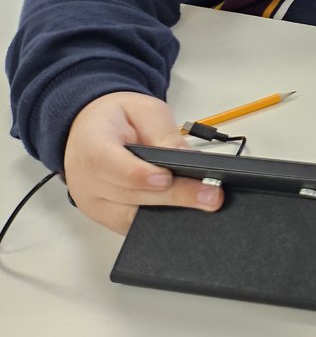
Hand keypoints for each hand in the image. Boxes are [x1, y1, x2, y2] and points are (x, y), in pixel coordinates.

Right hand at [62, 91, 223, 233]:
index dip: (138, 175)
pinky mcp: (105, 217)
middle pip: (128, 195)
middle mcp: (85, 179)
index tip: (167, 179)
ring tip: (205, 203)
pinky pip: (132, 225)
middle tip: (210, 195)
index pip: (108, 164)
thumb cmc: (118, 118)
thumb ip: (164, 133)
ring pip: (131, 217)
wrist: (93, 129)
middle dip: (172, 196)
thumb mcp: (145, 110)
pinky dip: (159, 220)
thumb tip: (188, 158)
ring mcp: (93, 203)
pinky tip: (185, 211)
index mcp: (89, 145)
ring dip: (170, 212)